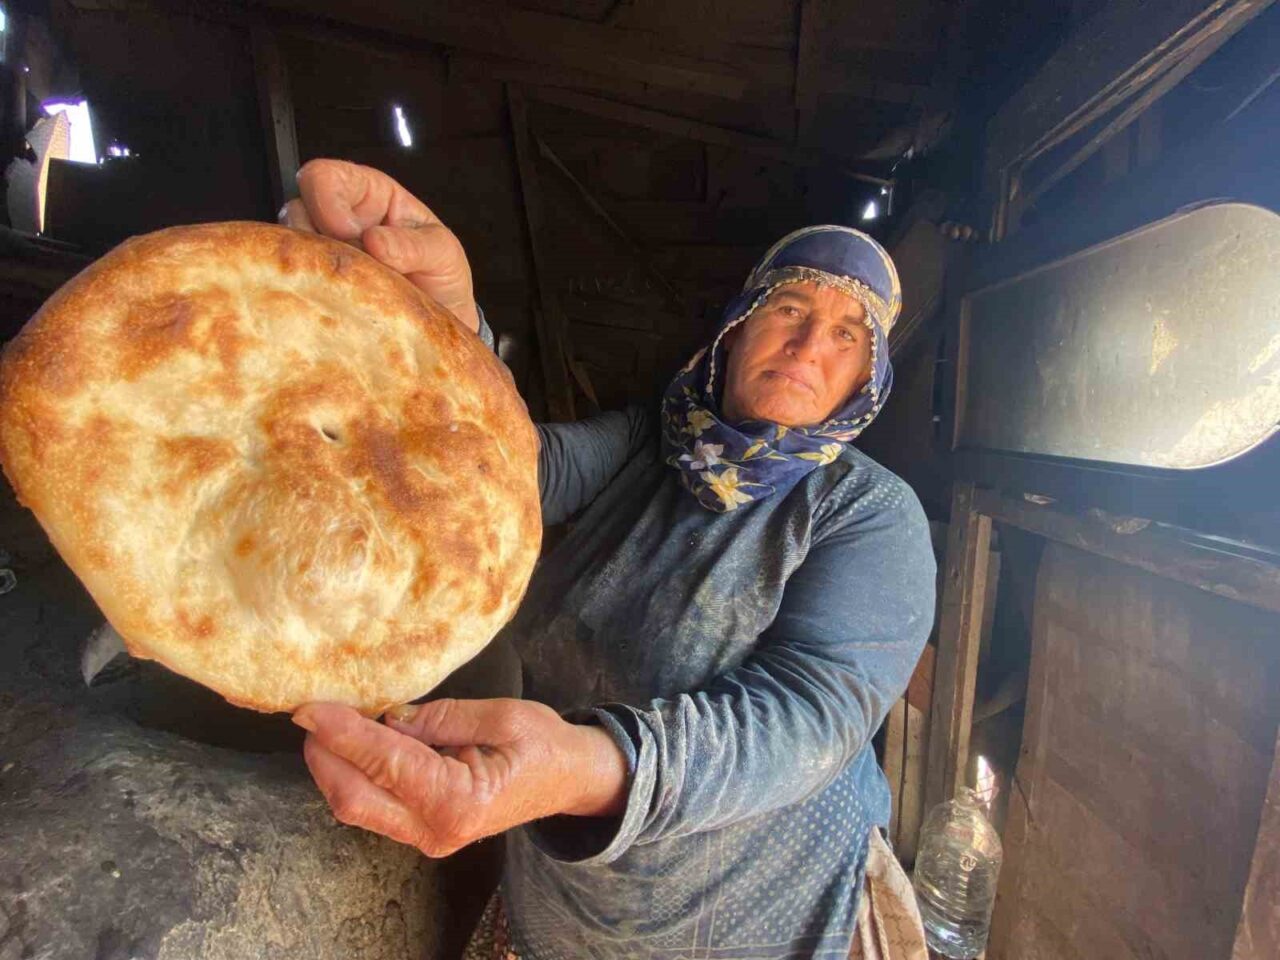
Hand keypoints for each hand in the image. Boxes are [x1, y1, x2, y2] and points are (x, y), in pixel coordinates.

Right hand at [279, 159, 479, 334]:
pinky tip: (339, 302)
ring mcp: (323, 254)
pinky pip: (297, 283)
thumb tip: (375, 241)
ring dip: (316, 268)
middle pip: (296, 209)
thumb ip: (415, 245)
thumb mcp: (443, 254)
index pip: (326, 176)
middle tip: (350, 266)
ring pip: (291, 249)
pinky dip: (311, 290)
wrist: (436, 324)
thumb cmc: (440, 277)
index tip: (345, 232)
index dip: (326, 199)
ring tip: (353, 288)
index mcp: (370, 195)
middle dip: (316, 237)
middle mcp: (337, 219)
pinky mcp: (317, 287)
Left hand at [293, 698, 628, 856]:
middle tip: (309, 711)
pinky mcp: (422, 830)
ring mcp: (426, 836)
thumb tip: (384, 716)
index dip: (340, 732)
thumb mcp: (500, 715)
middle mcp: (435, 829)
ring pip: (356, 805)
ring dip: (334, 764)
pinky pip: (373, 804)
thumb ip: (439, 717)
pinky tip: (352, 742)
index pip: (383, 762)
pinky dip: (354, 773)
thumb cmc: (544, 743)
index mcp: (459, 800)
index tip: (308, 706)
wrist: (570, 780)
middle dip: (323, 753)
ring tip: (328, 721)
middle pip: (352, 796)